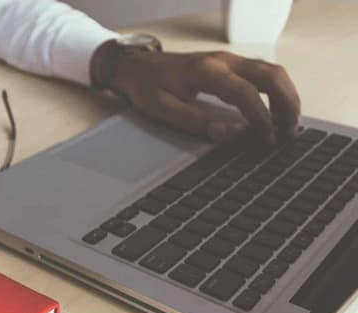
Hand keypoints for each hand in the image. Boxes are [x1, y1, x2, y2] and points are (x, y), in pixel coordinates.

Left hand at [92, 45, 300, 144]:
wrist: (134, 66)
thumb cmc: (145, 86)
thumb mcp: (162, 109)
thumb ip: (194, 121)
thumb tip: (226, 134)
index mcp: (206, 72)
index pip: (246, 93)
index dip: (261, 117)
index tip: (267, 139)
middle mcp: (223, 61)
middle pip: (270, 75)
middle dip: (287, 103)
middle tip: (290, 133)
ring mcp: (228, 60)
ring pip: (271, 72)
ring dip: (286, 96)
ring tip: (289, 126)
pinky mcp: (228, 65)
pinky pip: (261, 74)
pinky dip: (275, 92)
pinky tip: (276, 112)